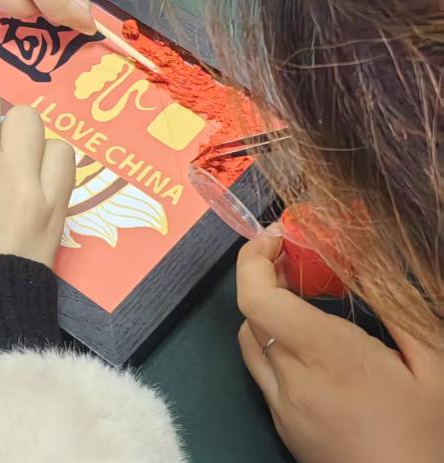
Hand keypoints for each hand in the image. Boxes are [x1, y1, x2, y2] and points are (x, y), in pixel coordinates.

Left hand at [237, 234, 443, 462]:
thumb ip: (400, 310)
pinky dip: (270, 345)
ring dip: (263, 311)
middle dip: (263, 276)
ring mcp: (282, 406)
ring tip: (297, 295)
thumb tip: (370, 263)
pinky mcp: (281, 425)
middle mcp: (293, 379)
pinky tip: (304, 343)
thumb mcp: (433, 368)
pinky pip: (261, 372)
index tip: (276, 237)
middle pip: (249, 314)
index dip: (253, 260)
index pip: (257, 300)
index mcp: (329, 357)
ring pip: (248, 342)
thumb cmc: (428, 437)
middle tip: (293, 258)